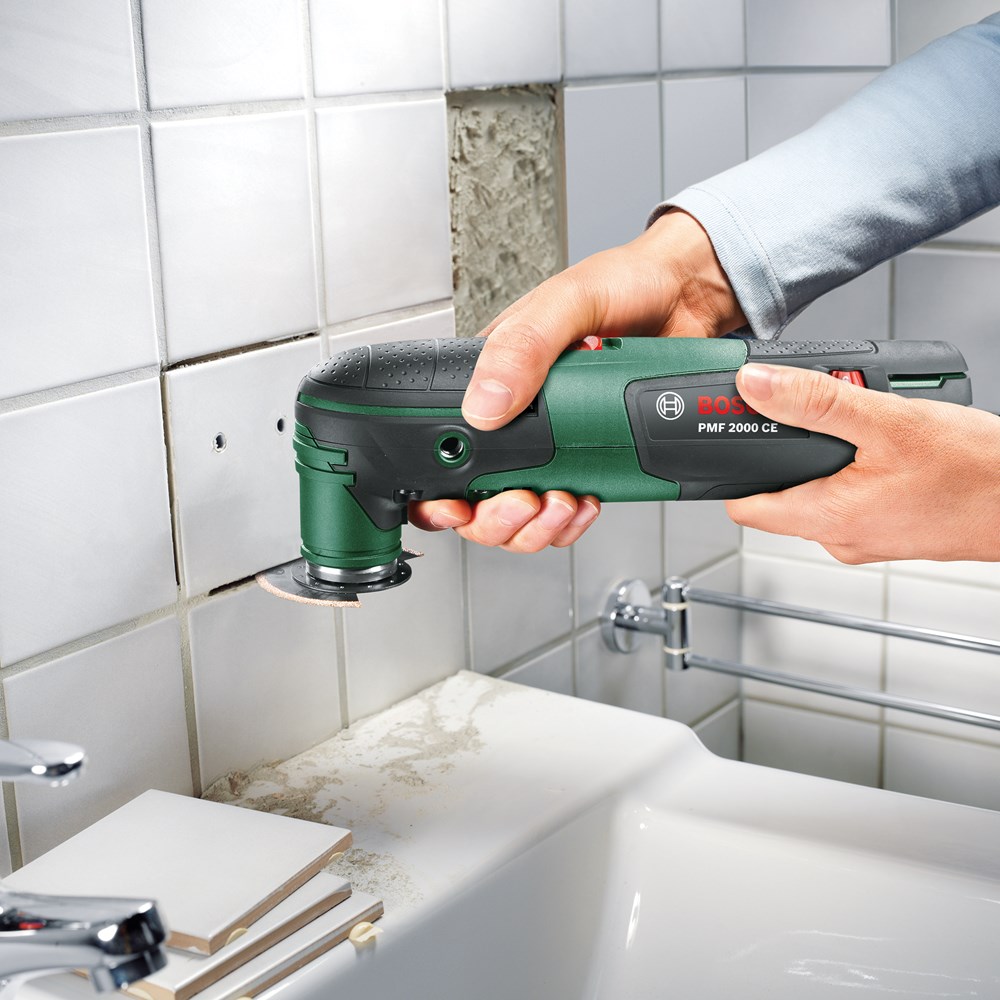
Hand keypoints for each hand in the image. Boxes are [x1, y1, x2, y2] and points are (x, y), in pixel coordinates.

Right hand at [410, 210, 745, 550]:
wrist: (689, 296)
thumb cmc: (624, 282)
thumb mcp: (566, 303)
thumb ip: (522, 347)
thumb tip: (483, 404)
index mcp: (491, 377)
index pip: (447, 446)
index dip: (443, 490)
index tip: (459, 504)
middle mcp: (517, 416)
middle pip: (479, 498)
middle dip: (495, 518)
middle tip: (524, 501)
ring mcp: (556, 442)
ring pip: (522, 515)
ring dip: (535, 527)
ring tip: (561, 501)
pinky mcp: (594, 456)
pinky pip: (567, 509)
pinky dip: (572, 521)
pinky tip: (587, 500)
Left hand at [726, 364, 999, 562]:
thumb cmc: (978, 473)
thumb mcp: (888, 422)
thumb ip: (815, 402)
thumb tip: (757, 385)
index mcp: (827, 517)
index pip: (744, 508)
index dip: (731, 472)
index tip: (728, 439)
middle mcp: (840, 537)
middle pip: (779, 496)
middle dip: (785, 453)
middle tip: (805, 413)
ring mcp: (866, 536)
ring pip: (818, 493)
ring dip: (824, 457)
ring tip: (855, 423)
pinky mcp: (890, 528)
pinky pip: (852, 496)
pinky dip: (855, 467)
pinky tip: (883, 443)